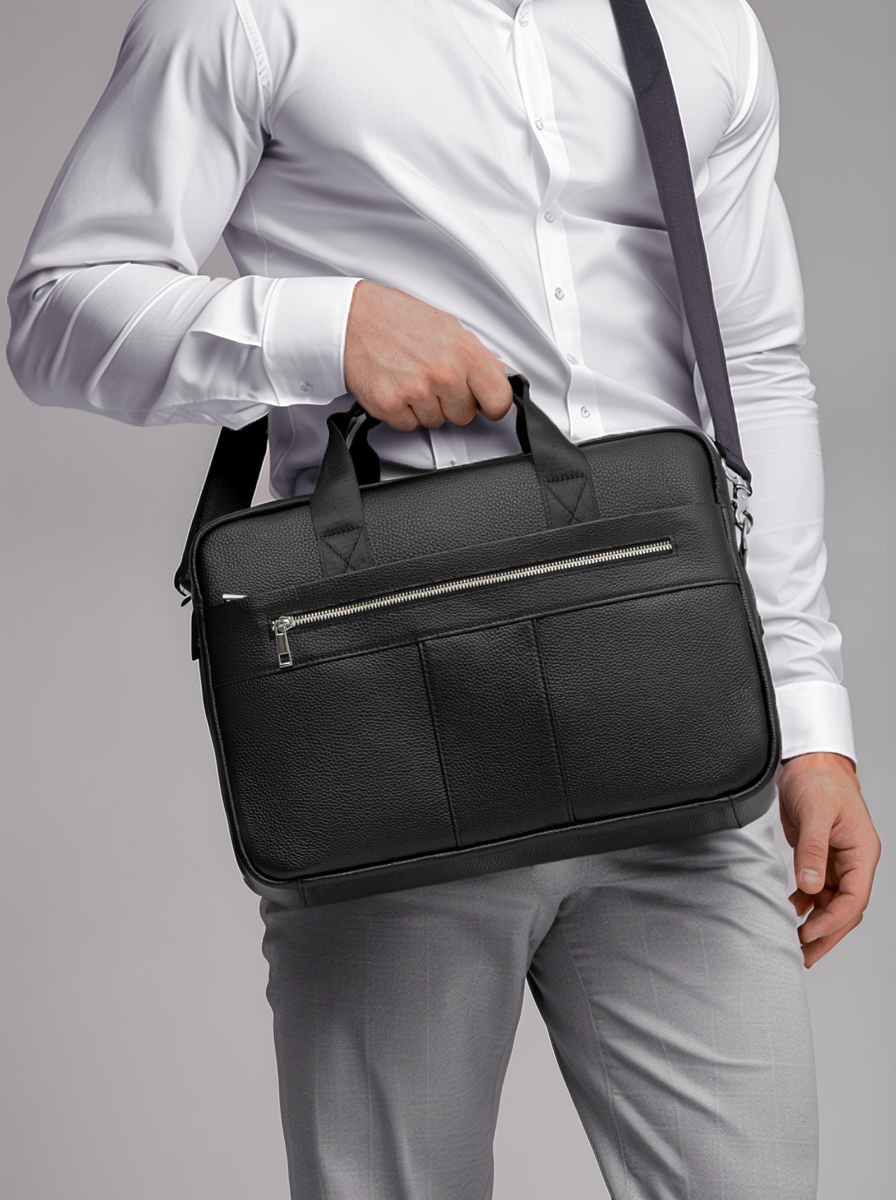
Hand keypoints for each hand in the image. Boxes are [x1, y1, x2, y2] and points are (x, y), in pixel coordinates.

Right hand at [343, 281, 512, 429]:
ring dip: (424, 406)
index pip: (498, 399)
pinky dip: (402, 411)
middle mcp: (443, 373)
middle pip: (465, 415)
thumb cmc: (396, 318)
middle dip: (452, 402)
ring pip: (435, 422)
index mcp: (463, 352)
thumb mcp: (446, 326)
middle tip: (433, 378)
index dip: (492, 405)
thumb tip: (498, 375)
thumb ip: (476, 355)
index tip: (486, 404)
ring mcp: (416, 391)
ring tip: (410, 377)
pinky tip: (396, 386)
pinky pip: (408, 425)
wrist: (352, 318)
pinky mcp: (391, 406)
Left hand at [778, 752, 880, 966]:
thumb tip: (811, 886)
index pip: (854, 899)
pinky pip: (816, 890)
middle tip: (804, 955)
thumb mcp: (816, 813)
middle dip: (826, 934)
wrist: (810, 763)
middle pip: (845, 909)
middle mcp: (852, 862)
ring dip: (814, 923)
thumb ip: (813, 850)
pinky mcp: (818, 857)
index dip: (833, 921)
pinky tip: (790, 911)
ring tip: (794, 942)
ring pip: (830, 903)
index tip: (809, 933)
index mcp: (862, 853)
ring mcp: (836, 861)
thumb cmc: (821, 780)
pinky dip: (805, 904)